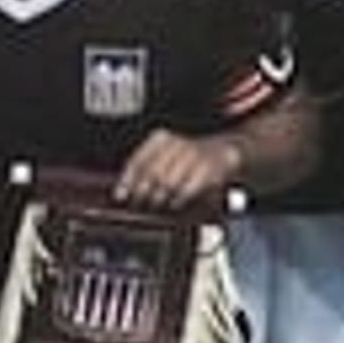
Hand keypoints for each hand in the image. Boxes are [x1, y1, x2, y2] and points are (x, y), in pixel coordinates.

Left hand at [111, 129, 246, 212]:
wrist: (223, 150)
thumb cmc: (187, 157)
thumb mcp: (164, 155)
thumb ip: (143, 170)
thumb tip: (122, 191)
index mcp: (161, 138)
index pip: (138, 160)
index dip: (127, 180)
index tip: (120, 196)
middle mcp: (176, 144)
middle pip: (151, 173)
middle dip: (143, 192)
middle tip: (139, 203)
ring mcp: (193, 156)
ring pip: (168, 182)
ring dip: (160, 197)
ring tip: (156, 205)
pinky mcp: (207, 170)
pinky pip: (187, 189)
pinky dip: (178, 199)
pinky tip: (174, 203)